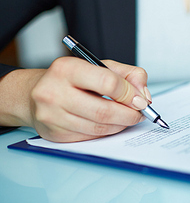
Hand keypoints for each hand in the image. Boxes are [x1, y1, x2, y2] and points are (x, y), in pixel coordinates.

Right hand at [27, 57, 150, 141]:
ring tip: (127, 118)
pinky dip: (106, 132)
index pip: (107, 82)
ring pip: (98, 127)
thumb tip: (143, 93)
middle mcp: (54, 92)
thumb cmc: (70, 79)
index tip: (140, 100)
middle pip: (104, 111)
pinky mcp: (54, 134)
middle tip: (139, 114)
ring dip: (120, 125)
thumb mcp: (99, 66)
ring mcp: (52, 116)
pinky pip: (90, 137)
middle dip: (129, 115)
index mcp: (67, 69)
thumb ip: (127, 74)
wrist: (33, 93)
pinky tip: (111, 124)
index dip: (130, 94)